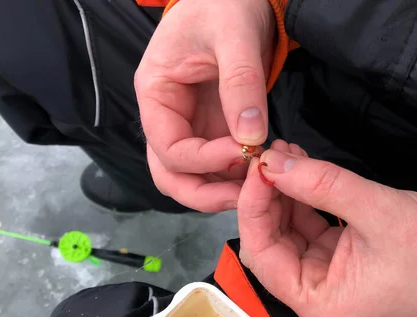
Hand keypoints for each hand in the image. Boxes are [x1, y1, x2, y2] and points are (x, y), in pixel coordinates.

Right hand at [135, 0, 274, 211]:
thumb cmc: (224, 4)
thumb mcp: (233, 35)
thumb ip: (241, 84)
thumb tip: (251, 138)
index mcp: (156, 94)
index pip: (168, 147)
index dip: (204, 160)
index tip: (244, 154)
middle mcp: (167, 117)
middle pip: (170, 175)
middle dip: (204, 193)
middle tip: (245, 198)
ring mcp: (190, 126)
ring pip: (191, 177)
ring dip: (219, 190)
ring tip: (256, 190)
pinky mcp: (212, 130)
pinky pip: (216, 166)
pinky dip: (235, 177)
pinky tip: (260, 175)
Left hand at [238, 141, 416, 316]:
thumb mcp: (376, 211)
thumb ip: (322, 185)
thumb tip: (272, 163)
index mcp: (317, 303)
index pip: (262, 256)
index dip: (253, 209)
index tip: (259, 167)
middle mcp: (313, 296)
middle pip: (270, 244)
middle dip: (267, 197)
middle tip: (272, 154)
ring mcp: (323, 278)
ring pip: (286, 233)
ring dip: (284, 193)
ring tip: (286, 153)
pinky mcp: (335, 260)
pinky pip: (307, 228)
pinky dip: (302, 200)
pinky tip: (300, 169)